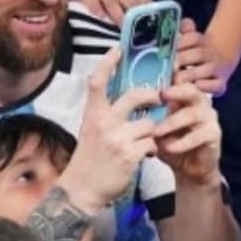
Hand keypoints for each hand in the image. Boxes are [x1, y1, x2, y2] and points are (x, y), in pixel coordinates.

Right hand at [57, 47, 161, 212]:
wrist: (82, 190)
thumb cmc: (90, 160)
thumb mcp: (92, 131)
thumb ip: (107, 115)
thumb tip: (130, 100)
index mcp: (92, 114)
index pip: (97, 82)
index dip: (107, 63)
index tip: (117, 49)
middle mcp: (103, 123)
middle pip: (134, 95)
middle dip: (150, 95)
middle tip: (157, 98)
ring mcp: (117, 138)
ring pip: (149, 123)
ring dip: (152, 132)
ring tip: (145, 142)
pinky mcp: (129, 154)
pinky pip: (152, 142)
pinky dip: (152, 149)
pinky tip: (146, 155)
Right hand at [83, 0, 150, 24]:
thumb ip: (140, 9)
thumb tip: (153, 27)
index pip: (145, 0)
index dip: (149, 13)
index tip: (153, 26)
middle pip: (130, 3)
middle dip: (135, 17)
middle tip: (139, 32)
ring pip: (112, 4)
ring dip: (119, 16)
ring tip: (123, 29)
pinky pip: (93, 2)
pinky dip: (97, 8)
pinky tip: (101, 17)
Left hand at [154, 82, 221, 184]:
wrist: (189, 170)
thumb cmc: (172, 145)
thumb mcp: (157, 131)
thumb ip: (151, 119)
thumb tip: (134, 108)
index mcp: (185, 99)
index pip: (180, 82)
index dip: (170, 79)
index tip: (153, 82)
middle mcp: (199, 104)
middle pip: (192, 90)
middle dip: (176, 92)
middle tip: (161, 96)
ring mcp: (209, 118)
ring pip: (193, 114)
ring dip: (172, 123)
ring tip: (156, 133)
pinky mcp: (214, 134)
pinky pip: (199, 135)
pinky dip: (183, 142)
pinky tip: (170, 148)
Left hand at [173, 18, 234, 95]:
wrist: (218, 64)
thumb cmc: (193, 54)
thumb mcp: (188, 40)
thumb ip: (184, 30)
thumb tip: (185, 23)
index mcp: (201, 42)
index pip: (193, 38)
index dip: (182, 42)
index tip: (171, 48)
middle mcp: (210, 54)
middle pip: (199, 53)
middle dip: (183, 59)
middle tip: (171, 66)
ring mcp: (216, 69)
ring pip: (206, 70)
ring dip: (191, 74)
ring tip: (177, 79)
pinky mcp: (220, 85)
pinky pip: (217, 85)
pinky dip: (207, 86)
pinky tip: (195, 86)